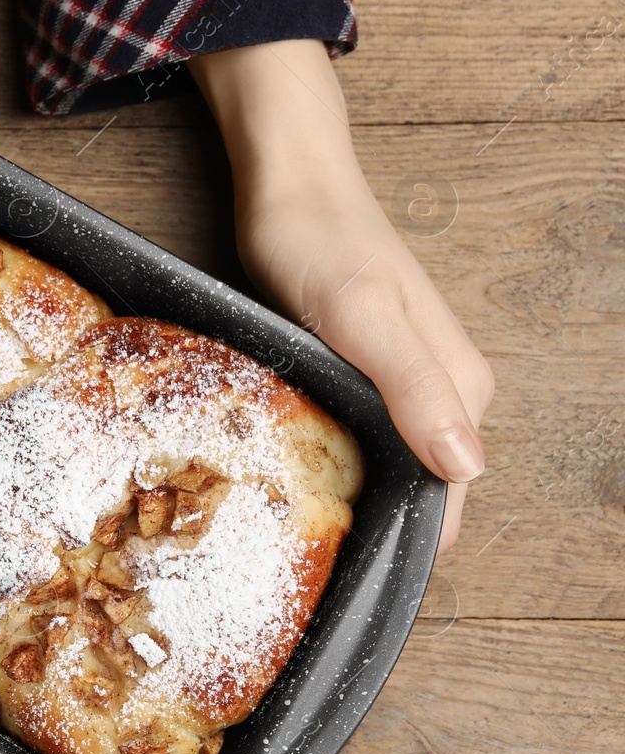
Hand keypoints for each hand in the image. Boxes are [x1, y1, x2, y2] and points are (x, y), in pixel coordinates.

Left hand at [188, 41, 493, 552]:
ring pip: (385, 464)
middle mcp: (442, 393)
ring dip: (347, 492)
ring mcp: (402, 384)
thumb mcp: (363, 316)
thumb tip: (466, 468)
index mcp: (459, 390)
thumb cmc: (321, 244)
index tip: (344, 565)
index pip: (447, 499)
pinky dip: (328, 458)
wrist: (290, 188)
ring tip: (287, 522)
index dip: (400, 538)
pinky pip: (357, 436)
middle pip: (416, 489)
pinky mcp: (363, 373)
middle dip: (368, 522)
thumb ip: (415, 388)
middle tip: (297, 548)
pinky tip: (288, 471)